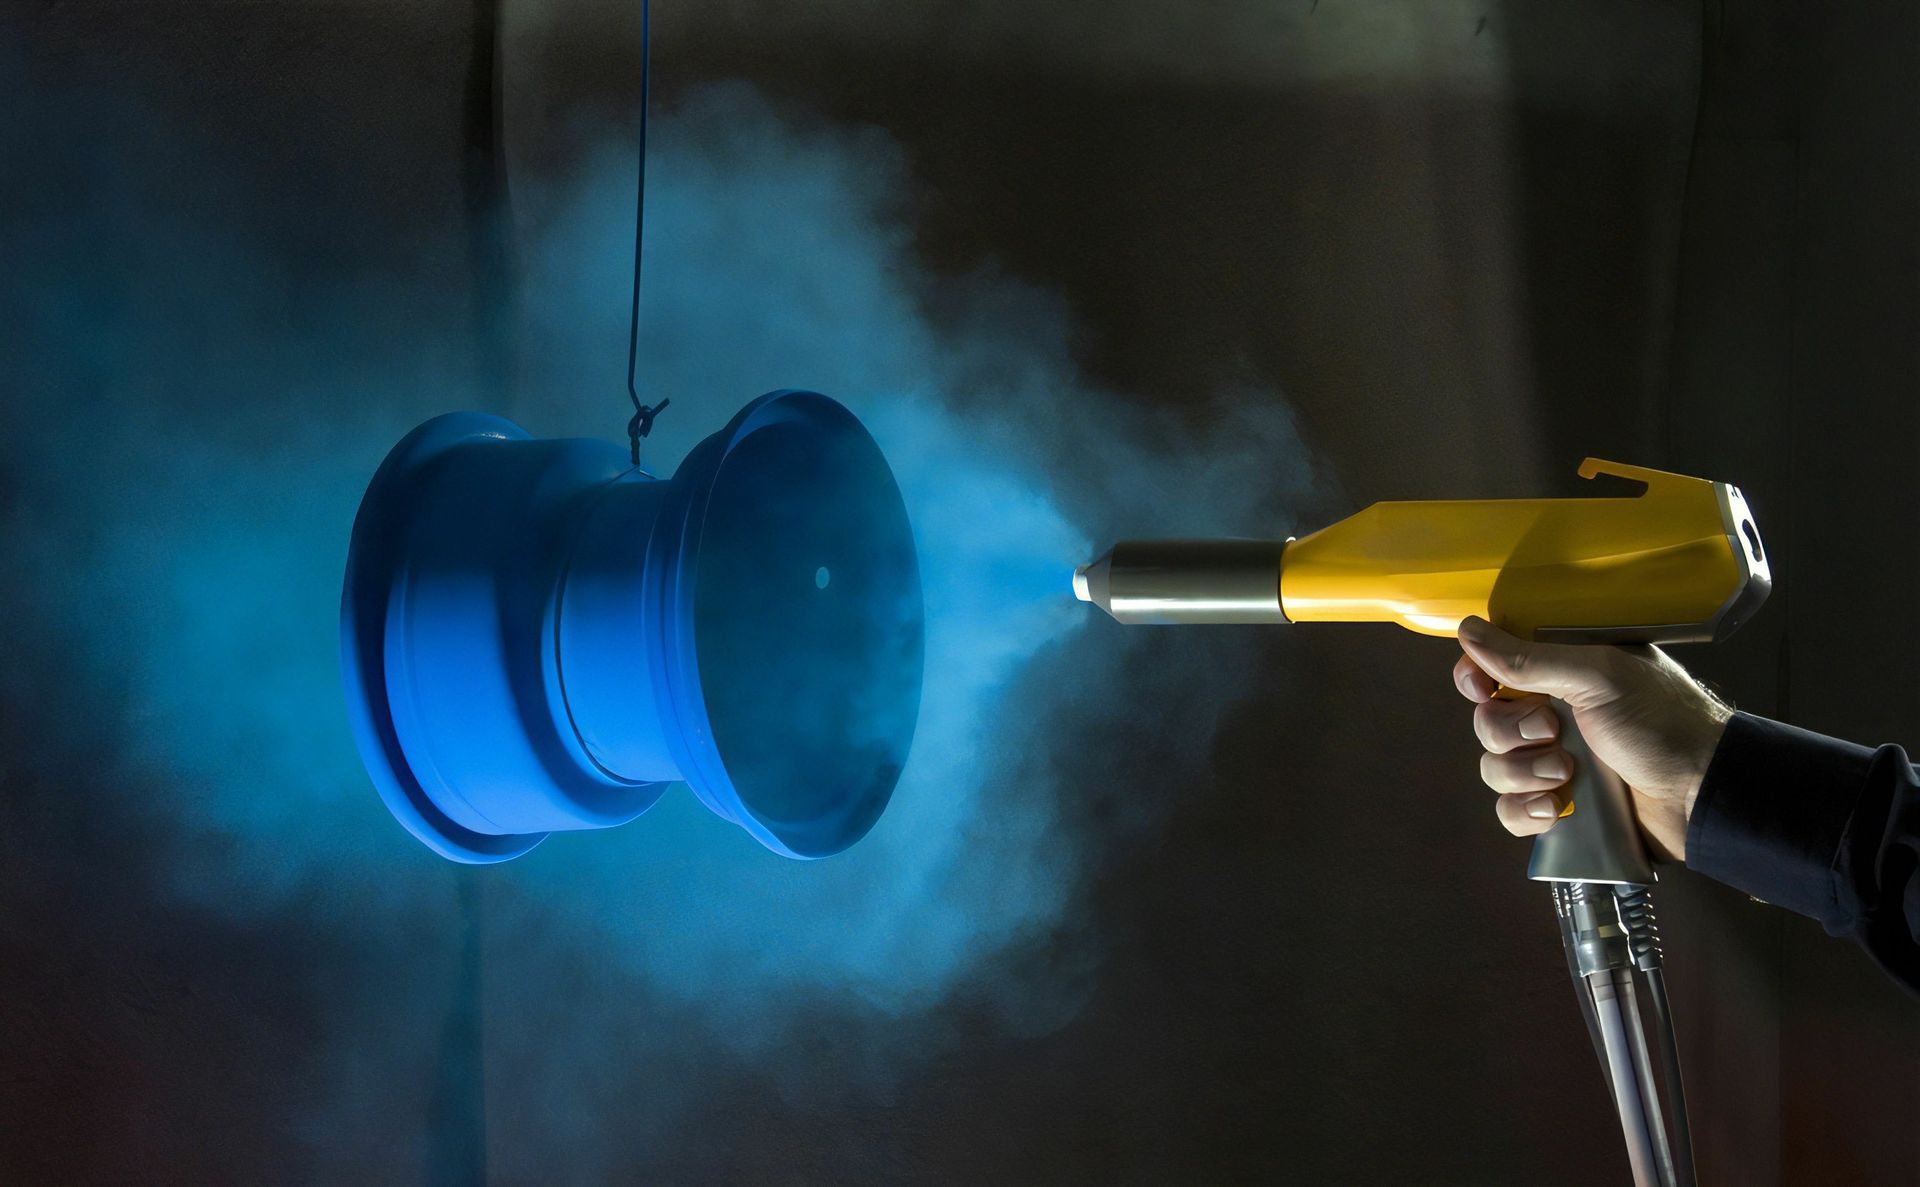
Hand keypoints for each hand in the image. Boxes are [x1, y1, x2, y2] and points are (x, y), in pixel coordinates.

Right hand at [1451, 616, 1732, 861]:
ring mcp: (1553, 764)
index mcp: (1563, 676)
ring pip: (1495, 768)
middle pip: (1487, 722)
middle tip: (1553, 731)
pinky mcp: (1559, 808)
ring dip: (1523, 773)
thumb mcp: (1599, 678)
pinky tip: (1554, 811)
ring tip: (1567, 775)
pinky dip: (1524, 812)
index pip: (1495, 669)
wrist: (1704, 794)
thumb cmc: (1663, 723)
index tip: (1480, 687)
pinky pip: (1510, 811)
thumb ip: (1531, 659)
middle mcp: (1553, 717)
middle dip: (1510, 732)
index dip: (1477, 679)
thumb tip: (1468, 629)